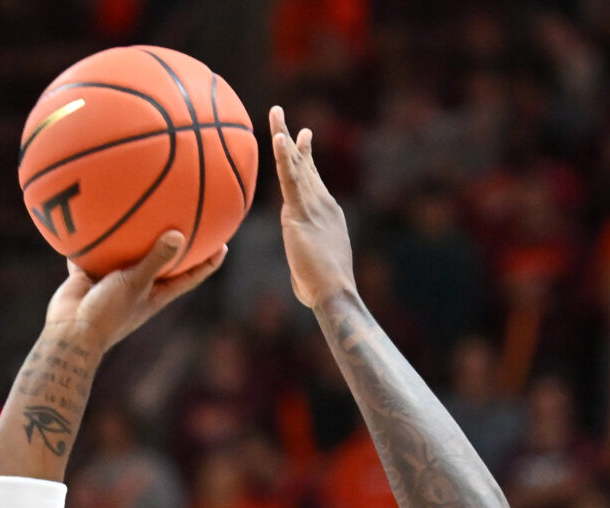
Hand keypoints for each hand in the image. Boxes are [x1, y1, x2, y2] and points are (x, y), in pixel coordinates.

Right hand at [43, 229, 226, 352]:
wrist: (69, 332)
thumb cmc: (108, 314)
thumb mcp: (135, 284)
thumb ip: (155, 259)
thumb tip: (178, 234)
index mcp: (156, 295)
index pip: (189, 277)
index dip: (208, 263)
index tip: (224, 245)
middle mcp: (138, 287)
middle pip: (162, 262)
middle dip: (174, 242)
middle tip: (187, 216)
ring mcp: (113, 282)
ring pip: (126, 254)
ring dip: (131, 236)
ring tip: (140, 208)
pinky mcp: (90, 275)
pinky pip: (94, 251)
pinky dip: (93, 236)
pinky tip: (93, 212)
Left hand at [270, 107, 353, 309]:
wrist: (335, 292)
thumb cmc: (324, 291)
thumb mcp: (310, 270)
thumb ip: (303, 261)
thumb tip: (300, 273)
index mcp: (327, 214)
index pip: (313, 181)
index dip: (306, 158)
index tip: (301, 137)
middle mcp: (322, 203)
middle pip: (305, 165)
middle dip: (294, 139)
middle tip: (283, 115)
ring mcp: (312, 205)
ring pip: (296, 164)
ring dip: (284, 136)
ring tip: (274, 112)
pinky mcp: (300, 213)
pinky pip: (290, 179)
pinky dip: (284, 157)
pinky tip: (279, 137)